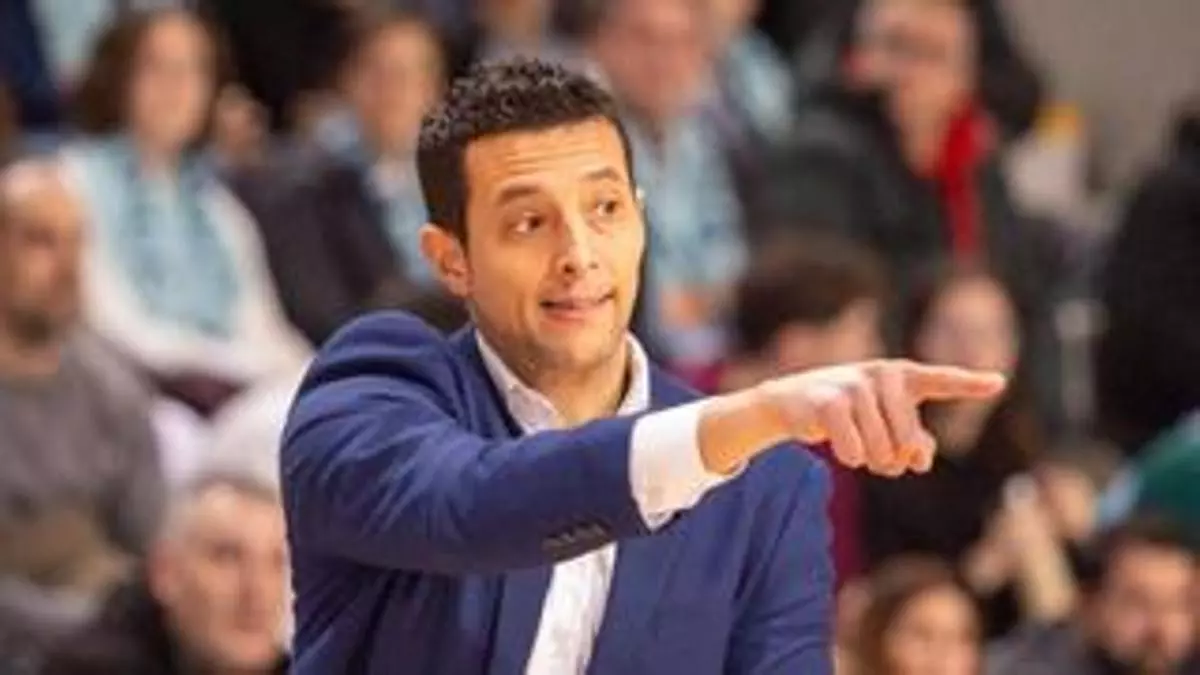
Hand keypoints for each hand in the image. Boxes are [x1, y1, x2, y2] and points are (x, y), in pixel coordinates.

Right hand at [757, 359, 1004, 475]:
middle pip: (908, 441)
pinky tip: (840, 448)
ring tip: (861, 451)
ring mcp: (854, 385)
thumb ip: (916, 443)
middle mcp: (882, 374)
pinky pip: (853, 452)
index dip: (969, 385)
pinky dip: (851, 459)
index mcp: (903, 376)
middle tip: (881, 457)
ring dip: (872, 462)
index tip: (998, 383)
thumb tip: (919, 460)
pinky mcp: (827, 401)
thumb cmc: (853, 413)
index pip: (940, 381)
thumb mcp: (888, 425)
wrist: (795, 401)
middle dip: (895, 460)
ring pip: (881, 450)